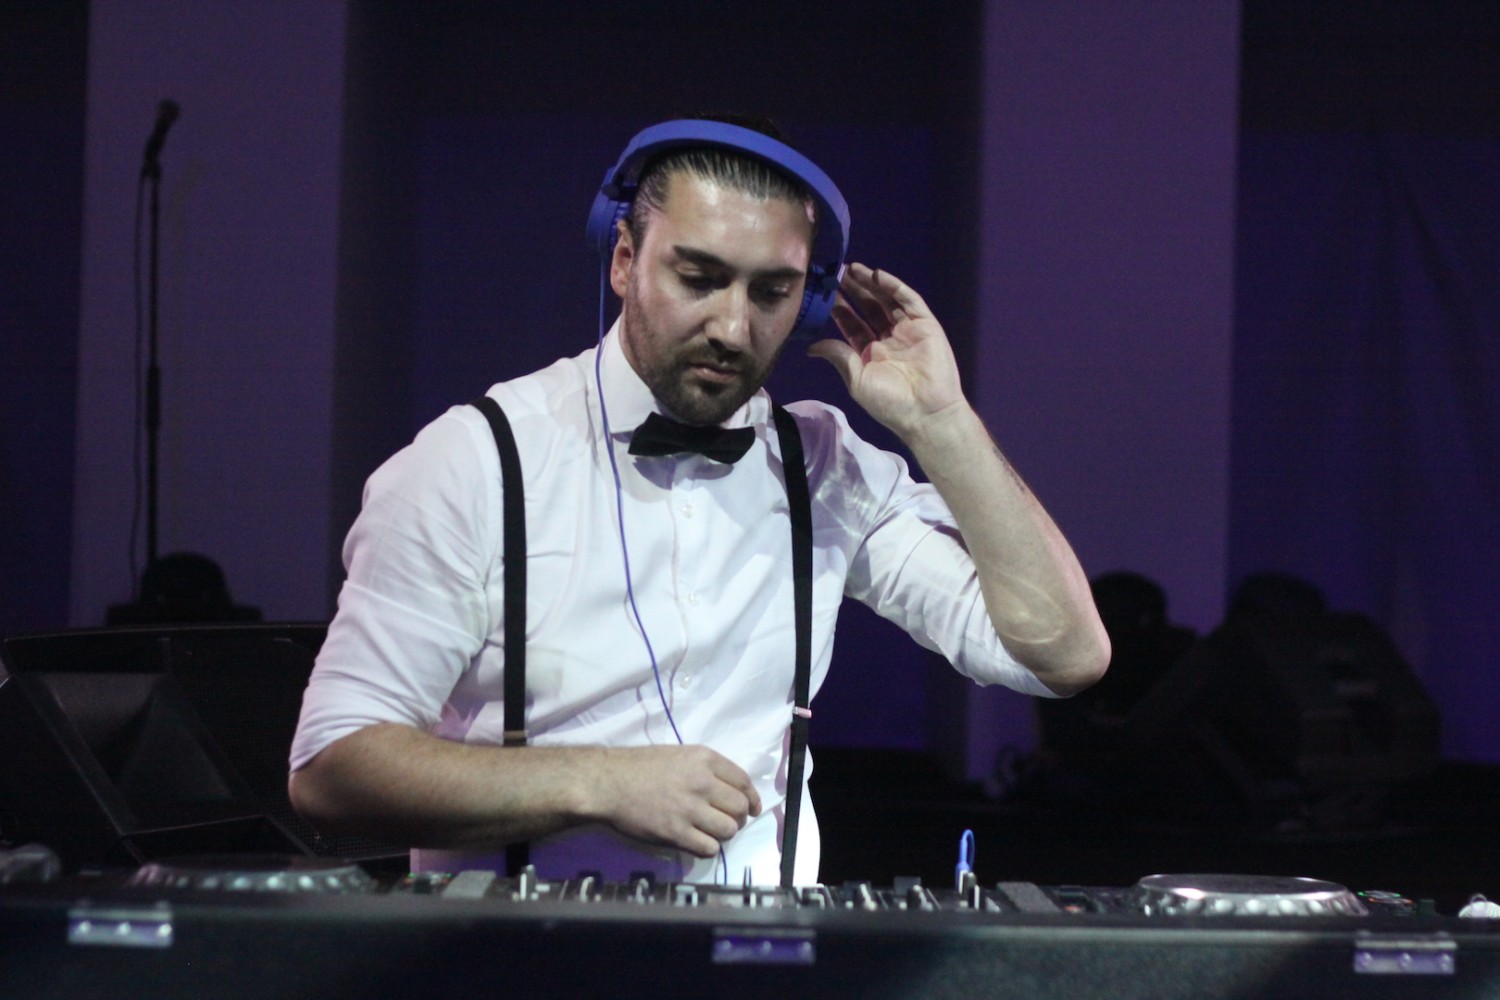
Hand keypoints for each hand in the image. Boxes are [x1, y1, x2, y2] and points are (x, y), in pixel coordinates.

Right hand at [586, 745, 761, 857]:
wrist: (608, 782)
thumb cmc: (640, 766)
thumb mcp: (679, 755)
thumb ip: (706, 769)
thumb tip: (729, 789)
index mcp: (705, 759)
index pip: (744, 782)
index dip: (752, 798)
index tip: (752, 808)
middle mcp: (702, 782)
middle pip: (740, 808)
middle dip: (739, 817)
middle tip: (727, 821)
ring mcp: (689, 809)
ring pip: (729, 830)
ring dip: (724, 833)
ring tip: (712, 832)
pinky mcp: (676, 832)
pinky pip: (709, 848)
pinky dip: (708, 848)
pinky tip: (699, 842)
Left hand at [808, 262, 965, 437]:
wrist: (925, 412)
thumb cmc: (889, 402)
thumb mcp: (857, 379)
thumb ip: (838, 357)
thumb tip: (811, 347)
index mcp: (870, 353)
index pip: (852, 324)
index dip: (839, 308)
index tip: (823, 292)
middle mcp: (887, 339)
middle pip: (867, 308)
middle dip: (852, 291)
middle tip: (835, 272)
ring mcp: (907, 330)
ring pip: (886, 300)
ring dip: (870, 284)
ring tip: (852, 268)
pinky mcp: (925, 325)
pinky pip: (908, 301)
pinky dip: (894, 287)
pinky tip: (877, 276)